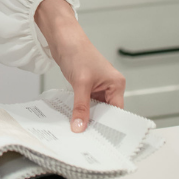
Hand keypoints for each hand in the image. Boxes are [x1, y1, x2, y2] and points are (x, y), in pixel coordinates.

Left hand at [34, 0, 125, 132]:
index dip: (109, 125)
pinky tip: (74, 119)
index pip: (117, 111)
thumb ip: (81, 107)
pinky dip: (80, 110)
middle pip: (106, 112)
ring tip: (79, 131)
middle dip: (96, 122)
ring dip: (87, 117)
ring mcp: (97, 87)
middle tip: (87, 137)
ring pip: (94, 109)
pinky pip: (85, 103)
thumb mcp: (81, 83)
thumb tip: (80, 127)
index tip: (101, 139)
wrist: (62, 38)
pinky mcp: (86, 86)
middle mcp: (109, 86)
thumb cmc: (77, 52)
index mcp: (116, 84)